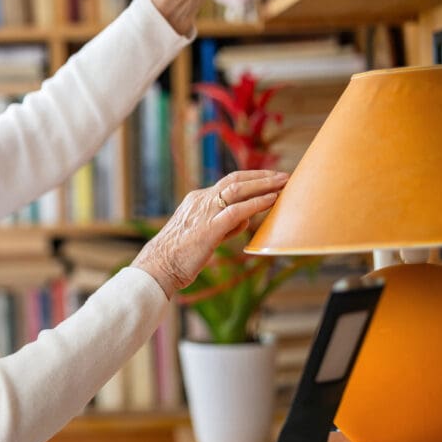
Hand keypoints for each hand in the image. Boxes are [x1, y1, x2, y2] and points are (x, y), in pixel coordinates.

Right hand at [131, 170, 287, 298]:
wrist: (158, 266)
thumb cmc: (179, 256)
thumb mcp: (203, 234)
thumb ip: (223, 224)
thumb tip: (243, 221)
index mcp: (196, 200)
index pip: (227, 183)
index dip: (250, 178)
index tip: (269, 178)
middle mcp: (200, 200)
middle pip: (234, 179)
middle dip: (261, 176)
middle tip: (283, 175)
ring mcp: (204, 212)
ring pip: (237, 189)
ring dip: (264, 184)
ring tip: (283, 183)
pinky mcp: (209, 227)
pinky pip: (238, 210)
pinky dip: (257, 203)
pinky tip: (272, 200)